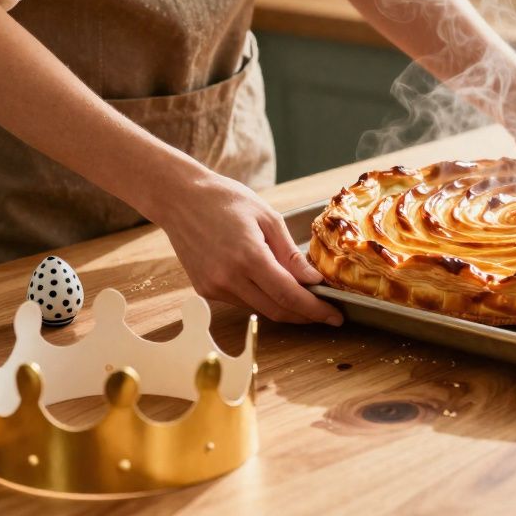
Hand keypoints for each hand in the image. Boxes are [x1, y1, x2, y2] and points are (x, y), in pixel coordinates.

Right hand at [150, 167, 342, 324]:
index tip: (336, 316)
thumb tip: (314, 281)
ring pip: (260, 309)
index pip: (289, 295)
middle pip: (277, 310)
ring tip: (304, 297)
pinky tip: (272, 286)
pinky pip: (242, 302)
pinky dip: (262, 299)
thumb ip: (291, 254)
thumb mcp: (268, 218)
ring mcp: (214, 287)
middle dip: (305, 316)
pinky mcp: (205, 290)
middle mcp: (229, 278)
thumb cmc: (226, 200)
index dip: (315, 310)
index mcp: (248, 256)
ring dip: (285, 308)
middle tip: (327, 313)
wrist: (180, 198)